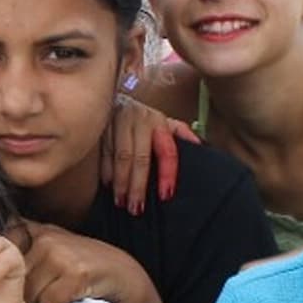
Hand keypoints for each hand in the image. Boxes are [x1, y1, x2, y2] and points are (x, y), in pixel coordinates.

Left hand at [20, 222, 144, 302]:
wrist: (119, 272)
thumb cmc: (78, 263)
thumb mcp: (51, 243)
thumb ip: (22, 245)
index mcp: (37, 231)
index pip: (1, 251)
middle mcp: (46, 239)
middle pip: (11, 276)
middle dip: (16, 290)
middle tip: (31, 291)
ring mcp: (61, 255)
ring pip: (29, 292)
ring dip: (37, 300)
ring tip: (54, 291)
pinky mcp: (75, 274)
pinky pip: (48, 301)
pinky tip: (67, 296)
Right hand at [100, 96, 194, 214]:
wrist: (108, 94)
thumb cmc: (141, 117)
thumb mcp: (163, 121)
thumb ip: (181, 133)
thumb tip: (201, 146)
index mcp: (159, 122)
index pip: (167, 152)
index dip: (168, 174)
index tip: (166, 195)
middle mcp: (140, 120)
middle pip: (140, 158)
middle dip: (137, 185)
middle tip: (136, 208)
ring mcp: (119, 121)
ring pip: (120, 157)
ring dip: (120, 182)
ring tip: (121, 202)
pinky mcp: (101, 125)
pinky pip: (105, 153)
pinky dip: (106, 171)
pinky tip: (108, 186)